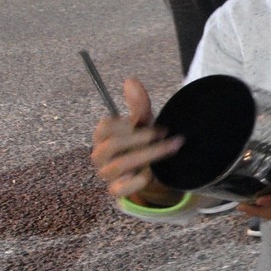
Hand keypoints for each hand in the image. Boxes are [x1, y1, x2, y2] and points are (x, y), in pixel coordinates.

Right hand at [90, 78, 184, 204]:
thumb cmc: (144, 141)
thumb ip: (138, 104)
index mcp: (103, 136)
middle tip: (165, 133)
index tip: (148, 120)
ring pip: (119, 165)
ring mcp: (107, 173)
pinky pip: (119, 189)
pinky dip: (137, 181)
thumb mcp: (144, 122)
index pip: (104, 127)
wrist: (156, 169)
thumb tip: (130, 80)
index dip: (127, 123)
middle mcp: (100, 155)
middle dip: (141, 138)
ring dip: (148, 155)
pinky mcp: (116, 190)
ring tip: (170, 148)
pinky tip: (153, 173)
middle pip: (111, 146)